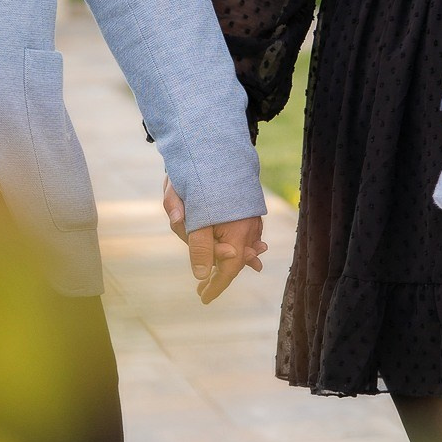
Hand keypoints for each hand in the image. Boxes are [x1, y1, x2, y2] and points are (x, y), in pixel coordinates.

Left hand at [163, 179, 266, 302]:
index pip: (228, 270)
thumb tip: (201, 274)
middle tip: (202, 289)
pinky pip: (246, 234)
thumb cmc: (197, 177)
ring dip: (229, 261)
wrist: (211, 142)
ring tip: (218, 281)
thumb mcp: (190, 214)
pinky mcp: (247, 207)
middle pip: (232, 258)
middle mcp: (248, 226)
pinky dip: (243, 247)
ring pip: (238, 245)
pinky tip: (249, 256)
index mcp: (236, 231)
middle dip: (216, 271)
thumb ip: (198, 246)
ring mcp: (250, 216)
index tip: (203, 299)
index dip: (215, 286)